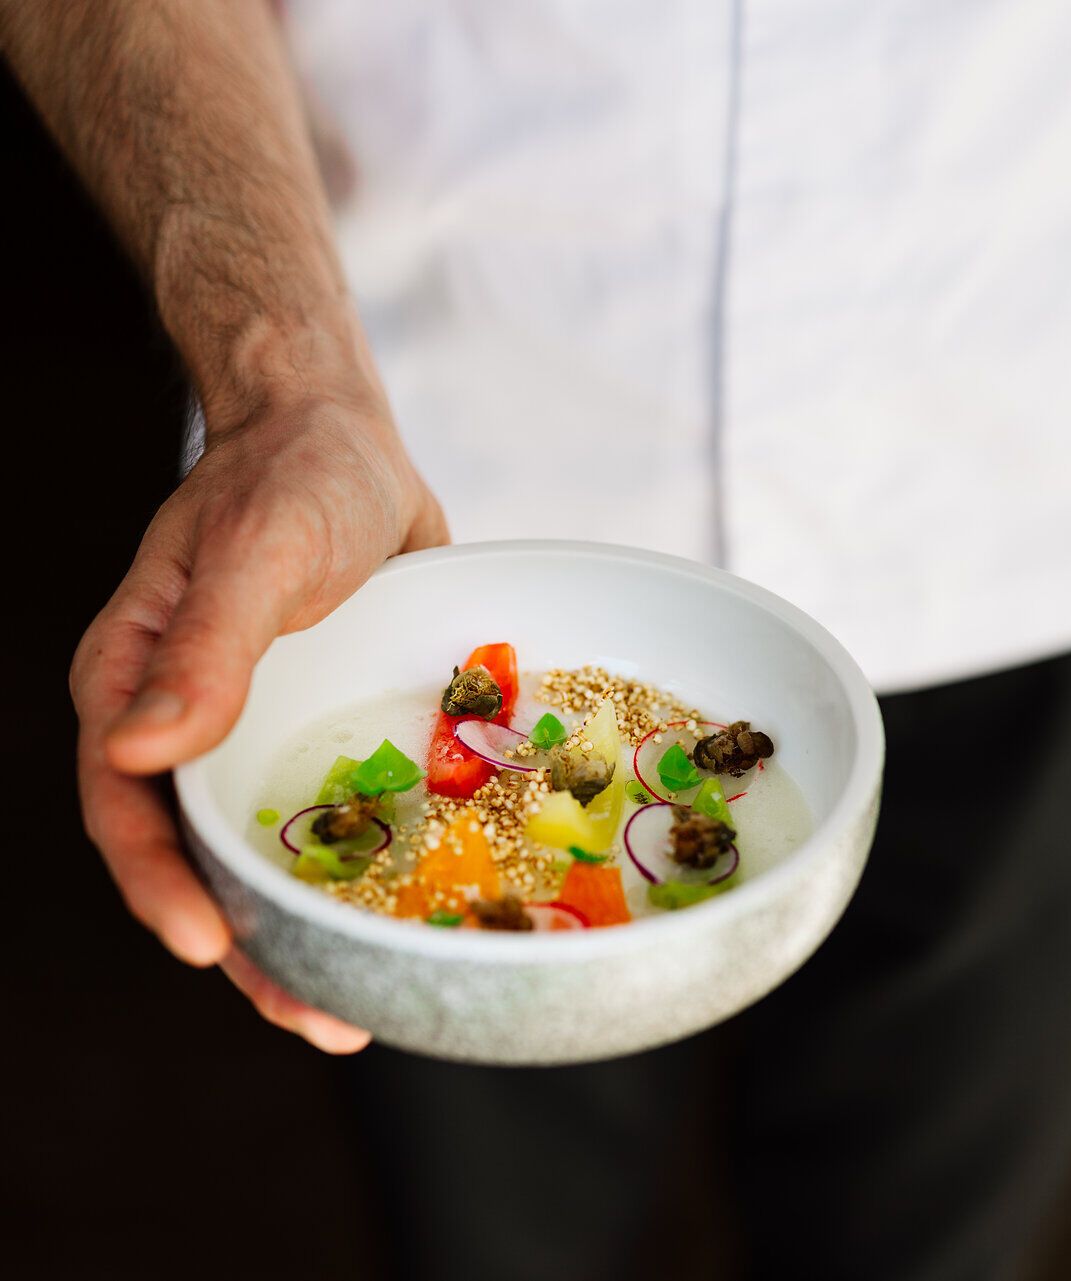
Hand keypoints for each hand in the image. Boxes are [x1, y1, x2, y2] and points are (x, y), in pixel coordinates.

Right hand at [71, 386, 446, 1051]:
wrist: (348, 439)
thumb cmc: (292, 477)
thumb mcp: (255, 554)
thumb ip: (204, 650)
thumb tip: (136, 753)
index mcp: (139, 686)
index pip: (130, 807)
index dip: (160, 884)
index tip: (208, 947)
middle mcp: (195, 724)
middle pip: (204, 858)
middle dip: (251, 947)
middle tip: (317, 1017)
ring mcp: (265, 733)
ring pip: (278, 852)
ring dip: (314, 929)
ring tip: (366, 1006)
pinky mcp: (329, 730)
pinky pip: (346, 813)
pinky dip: (372, 869)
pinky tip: (420, 920)